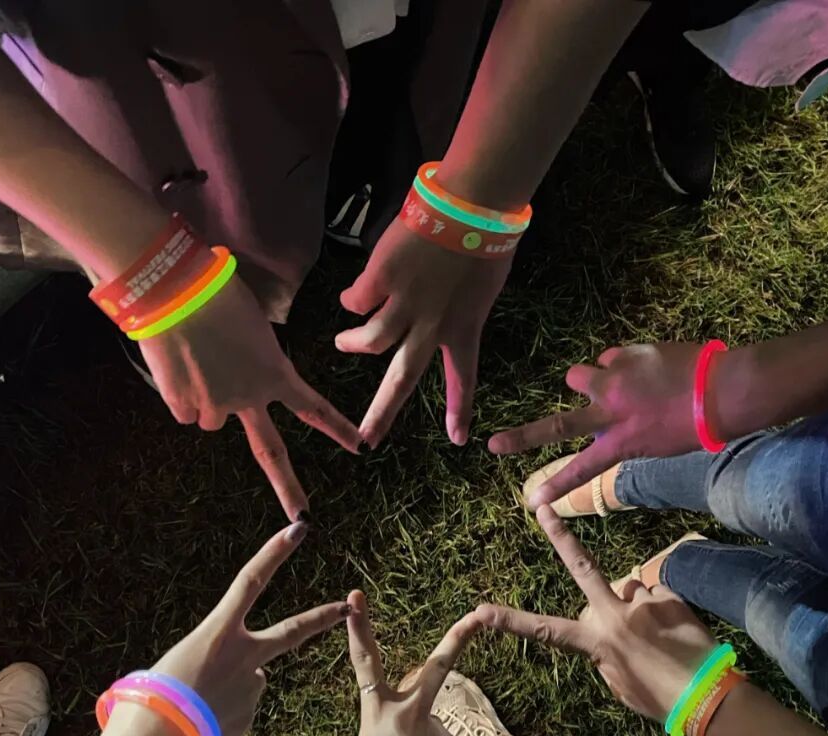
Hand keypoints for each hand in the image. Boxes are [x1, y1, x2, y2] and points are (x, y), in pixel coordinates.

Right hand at [139, 274, 361, 519]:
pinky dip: (181, 393)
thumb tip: (244, 366)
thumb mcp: (254, 322)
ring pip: (213, 418)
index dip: (337, 429)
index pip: (313, 408)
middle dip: (289, 489)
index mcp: (275, 373)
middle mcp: (250, 398)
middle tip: (303, 518)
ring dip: (207, 399)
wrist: (172, 288)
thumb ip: (258, 355)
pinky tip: (178, 364)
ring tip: (197, 360)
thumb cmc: (216, 290)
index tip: (361, 448)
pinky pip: (185, 409)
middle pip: (271, 453)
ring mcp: (216, 406)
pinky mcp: (184, 404)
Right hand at [149, 521, 349, 735]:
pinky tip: (202, 725)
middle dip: (322, 617)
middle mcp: (244, 656)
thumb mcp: (177, 662)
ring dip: (228, 690)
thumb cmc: (151, 698)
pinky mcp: (252, 715)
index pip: (250, 581)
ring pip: (249, 681)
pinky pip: (239, 710)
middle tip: (346, 607)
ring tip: (196, 707)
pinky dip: (222, 716)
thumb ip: (212, 659)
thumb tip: (239, 676)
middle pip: (292, 631)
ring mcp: (253, 686)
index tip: (298, 529)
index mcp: (217, 632)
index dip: (274, 553)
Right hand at [335, 218, 511, 446]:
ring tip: (343, 342)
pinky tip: (355, 292)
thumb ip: (453, 309)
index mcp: (464, 328)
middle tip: (366, 439)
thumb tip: (416, 315)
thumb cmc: (484, 238)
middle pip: (402, 380)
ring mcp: (404, 304)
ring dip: (354, 344)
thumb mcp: (479, 287)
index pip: (464, 378)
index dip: (460, 409)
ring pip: (370, 341)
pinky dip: (355, 297)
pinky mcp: (381, 279)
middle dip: (382, 414)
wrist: (471, 203)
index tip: (458, 439)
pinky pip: (357, 299)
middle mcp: (432, 325)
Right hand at [345, 588, 480, 735]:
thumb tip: (411, 718)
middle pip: (438, 666)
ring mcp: (437, 727)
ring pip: (437, 725)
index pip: (365, 662)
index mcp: (376, 713)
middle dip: (459, 637)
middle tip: (480, 615)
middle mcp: (409, 713)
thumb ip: (387, 724)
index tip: (356, 597)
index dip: (360, 628)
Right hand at [475, 505, 714, 717]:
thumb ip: (604, 653)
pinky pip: (656, 594)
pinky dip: (661, 608)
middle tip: (541, 508)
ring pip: (630, 591)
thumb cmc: (658, 699)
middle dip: (559, 537)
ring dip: (637, 606)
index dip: (509, 621)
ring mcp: (643, 602)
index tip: (480, 611)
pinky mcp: (669, 596)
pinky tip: (673, 630)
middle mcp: (615, 615)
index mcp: (596, 643)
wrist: (707, 695)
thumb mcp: (618, 684)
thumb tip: (607, 629)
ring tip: (658, 634)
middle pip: (582, 568)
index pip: (544, 630)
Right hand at [488, 342, 703, 508]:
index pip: (582, 469)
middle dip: (522, 437)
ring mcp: (616, 379)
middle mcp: (611, 411)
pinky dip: (619, 364)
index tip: (532, 502)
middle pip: (557, 425)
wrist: (724, 389)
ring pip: (579, 376)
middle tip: (494, 444)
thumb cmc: (699, 426)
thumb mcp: (659, 444)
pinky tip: (643, 368)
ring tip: (613, 383)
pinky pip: (610, 357)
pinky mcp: (627, 353)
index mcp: (623, 441)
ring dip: (588, 381)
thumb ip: (626, 435)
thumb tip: (605, 421)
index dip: (556, 486)